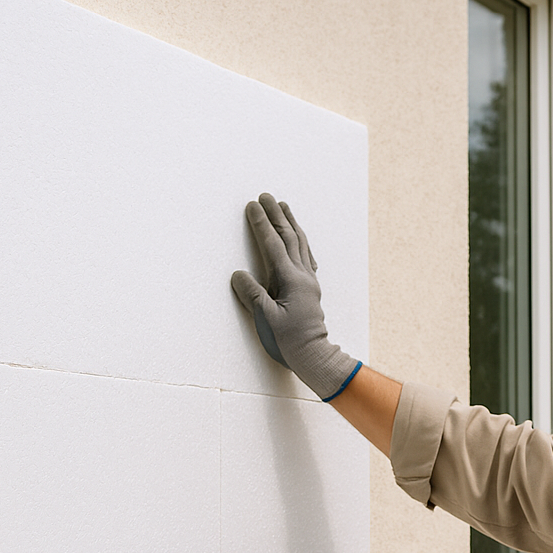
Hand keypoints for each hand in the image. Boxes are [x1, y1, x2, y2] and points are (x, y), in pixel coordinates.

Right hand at [230, 193, 360, 400]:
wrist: (314, 356)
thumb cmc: (289, 342)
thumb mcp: (266, 320)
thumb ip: (252, 295)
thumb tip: (238, 274)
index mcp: (290, 281)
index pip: (272, 245)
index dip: (261, 224)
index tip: (252, 206)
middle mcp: (302, 276)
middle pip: (289, 237)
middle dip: (276, 215)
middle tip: (266, 196)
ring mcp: (309, 281)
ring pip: (300, 244)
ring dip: (291, 223)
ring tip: (284, 206)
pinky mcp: (310, 288)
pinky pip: (305, 256)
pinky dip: (299, 240)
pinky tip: (297, 238)